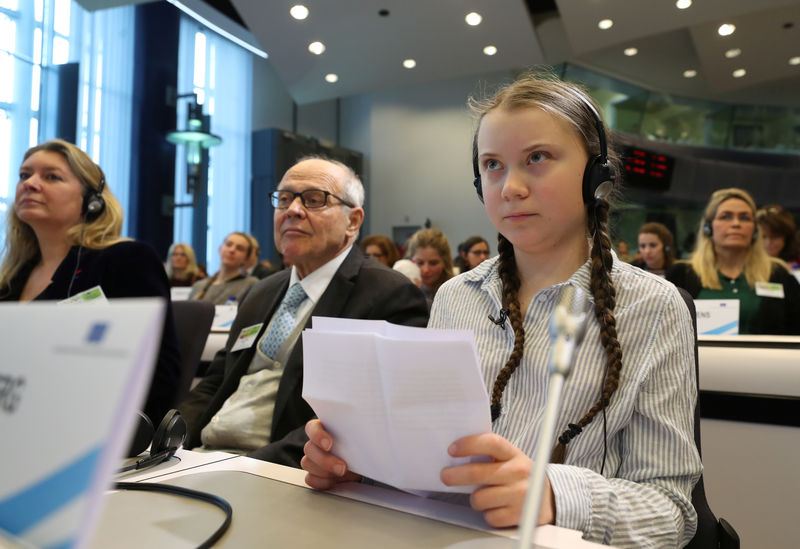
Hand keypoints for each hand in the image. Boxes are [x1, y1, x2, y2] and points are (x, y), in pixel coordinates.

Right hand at [301, 419, 360, 489]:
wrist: (362, 463)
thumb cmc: (358, 444)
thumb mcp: (359, 435)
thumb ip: (357, 430)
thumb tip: (367, 428)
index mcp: (323, 428)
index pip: (312, 428)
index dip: (318, 435)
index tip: (329, 444)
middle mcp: (315, 443)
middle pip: (309, 448)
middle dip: (325, 460)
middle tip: (342, 466)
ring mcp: (312, 459)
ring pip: (307, 463)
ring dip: (325, 471)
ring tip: (342, 473)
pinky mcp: (314, 474)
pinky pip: (310, 479)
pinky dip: (321, 482)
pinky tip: (334, 481)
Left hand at [440, 433, 554, 527]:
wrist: (548, 498)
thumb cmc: (518, 475)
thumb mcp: (509, 459)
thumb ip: (488, 454)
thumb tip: (455, 455)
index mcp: (513, 454)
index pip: (490, 442)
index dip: (469, 444)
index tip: (452, 449)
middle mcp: (518, 472)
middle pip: (477, 473)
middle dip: (455, 475)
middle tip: (445, 476)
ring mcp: (520, 494)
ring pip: (479, 498)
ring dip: (474, 499)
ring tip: (482, 495)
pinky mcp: (519, 515)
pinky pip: (489, 516)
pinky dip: (487, 513)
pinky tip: (495, 507)